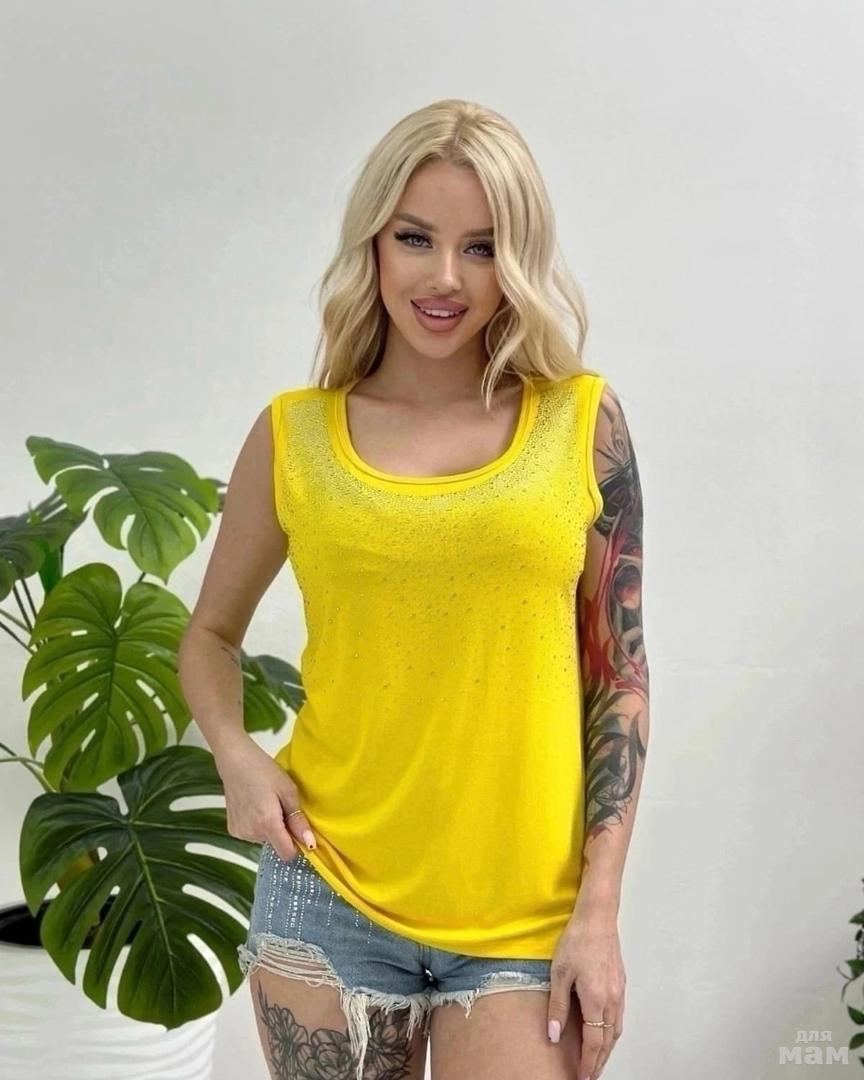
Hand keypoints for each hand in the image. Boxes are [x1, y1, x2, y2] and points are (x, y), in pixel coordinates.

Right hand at [213, 734, 315, 861]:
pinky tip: (254, 807)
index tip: (300, 831)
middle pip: (277, 845)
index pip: (287, 854)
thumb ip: (298, 820)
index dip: (297, 846)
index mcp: (267, 824)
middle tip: (281, 807)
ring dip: (270, 827)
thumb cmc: (264, 771)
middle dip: (283, 831)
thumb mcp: (288, 791)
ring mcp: (240, 833)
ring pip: (265, 840)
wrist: (235, 761)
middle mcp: (252, 833)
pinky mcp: (233, 830)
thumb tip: (310, 843)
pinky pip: (253, 835)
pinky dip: (257, 825)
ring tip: (266, 804)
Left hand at [546, 909, 624, 1079]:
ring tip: (596, 1060)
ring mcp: (619, 992)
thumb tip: (554, 1035)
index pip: (595, 1043)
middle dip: (600, 1061)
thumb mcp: (559, 973)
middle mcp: (612, 1000)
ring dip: (607, 1048)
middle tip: (589, 1075)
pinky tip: (604, 1032)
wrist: (598, 917)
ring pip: (616, 1030)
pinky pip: (619, 1017)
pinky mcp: (621, 984)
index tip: (582, 1078)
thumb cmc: (577, 941)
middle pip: (608, 1041)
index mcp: (596, 1000)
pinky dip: (612, 1032)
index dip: (588, 1064)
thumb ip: (558, 1007)